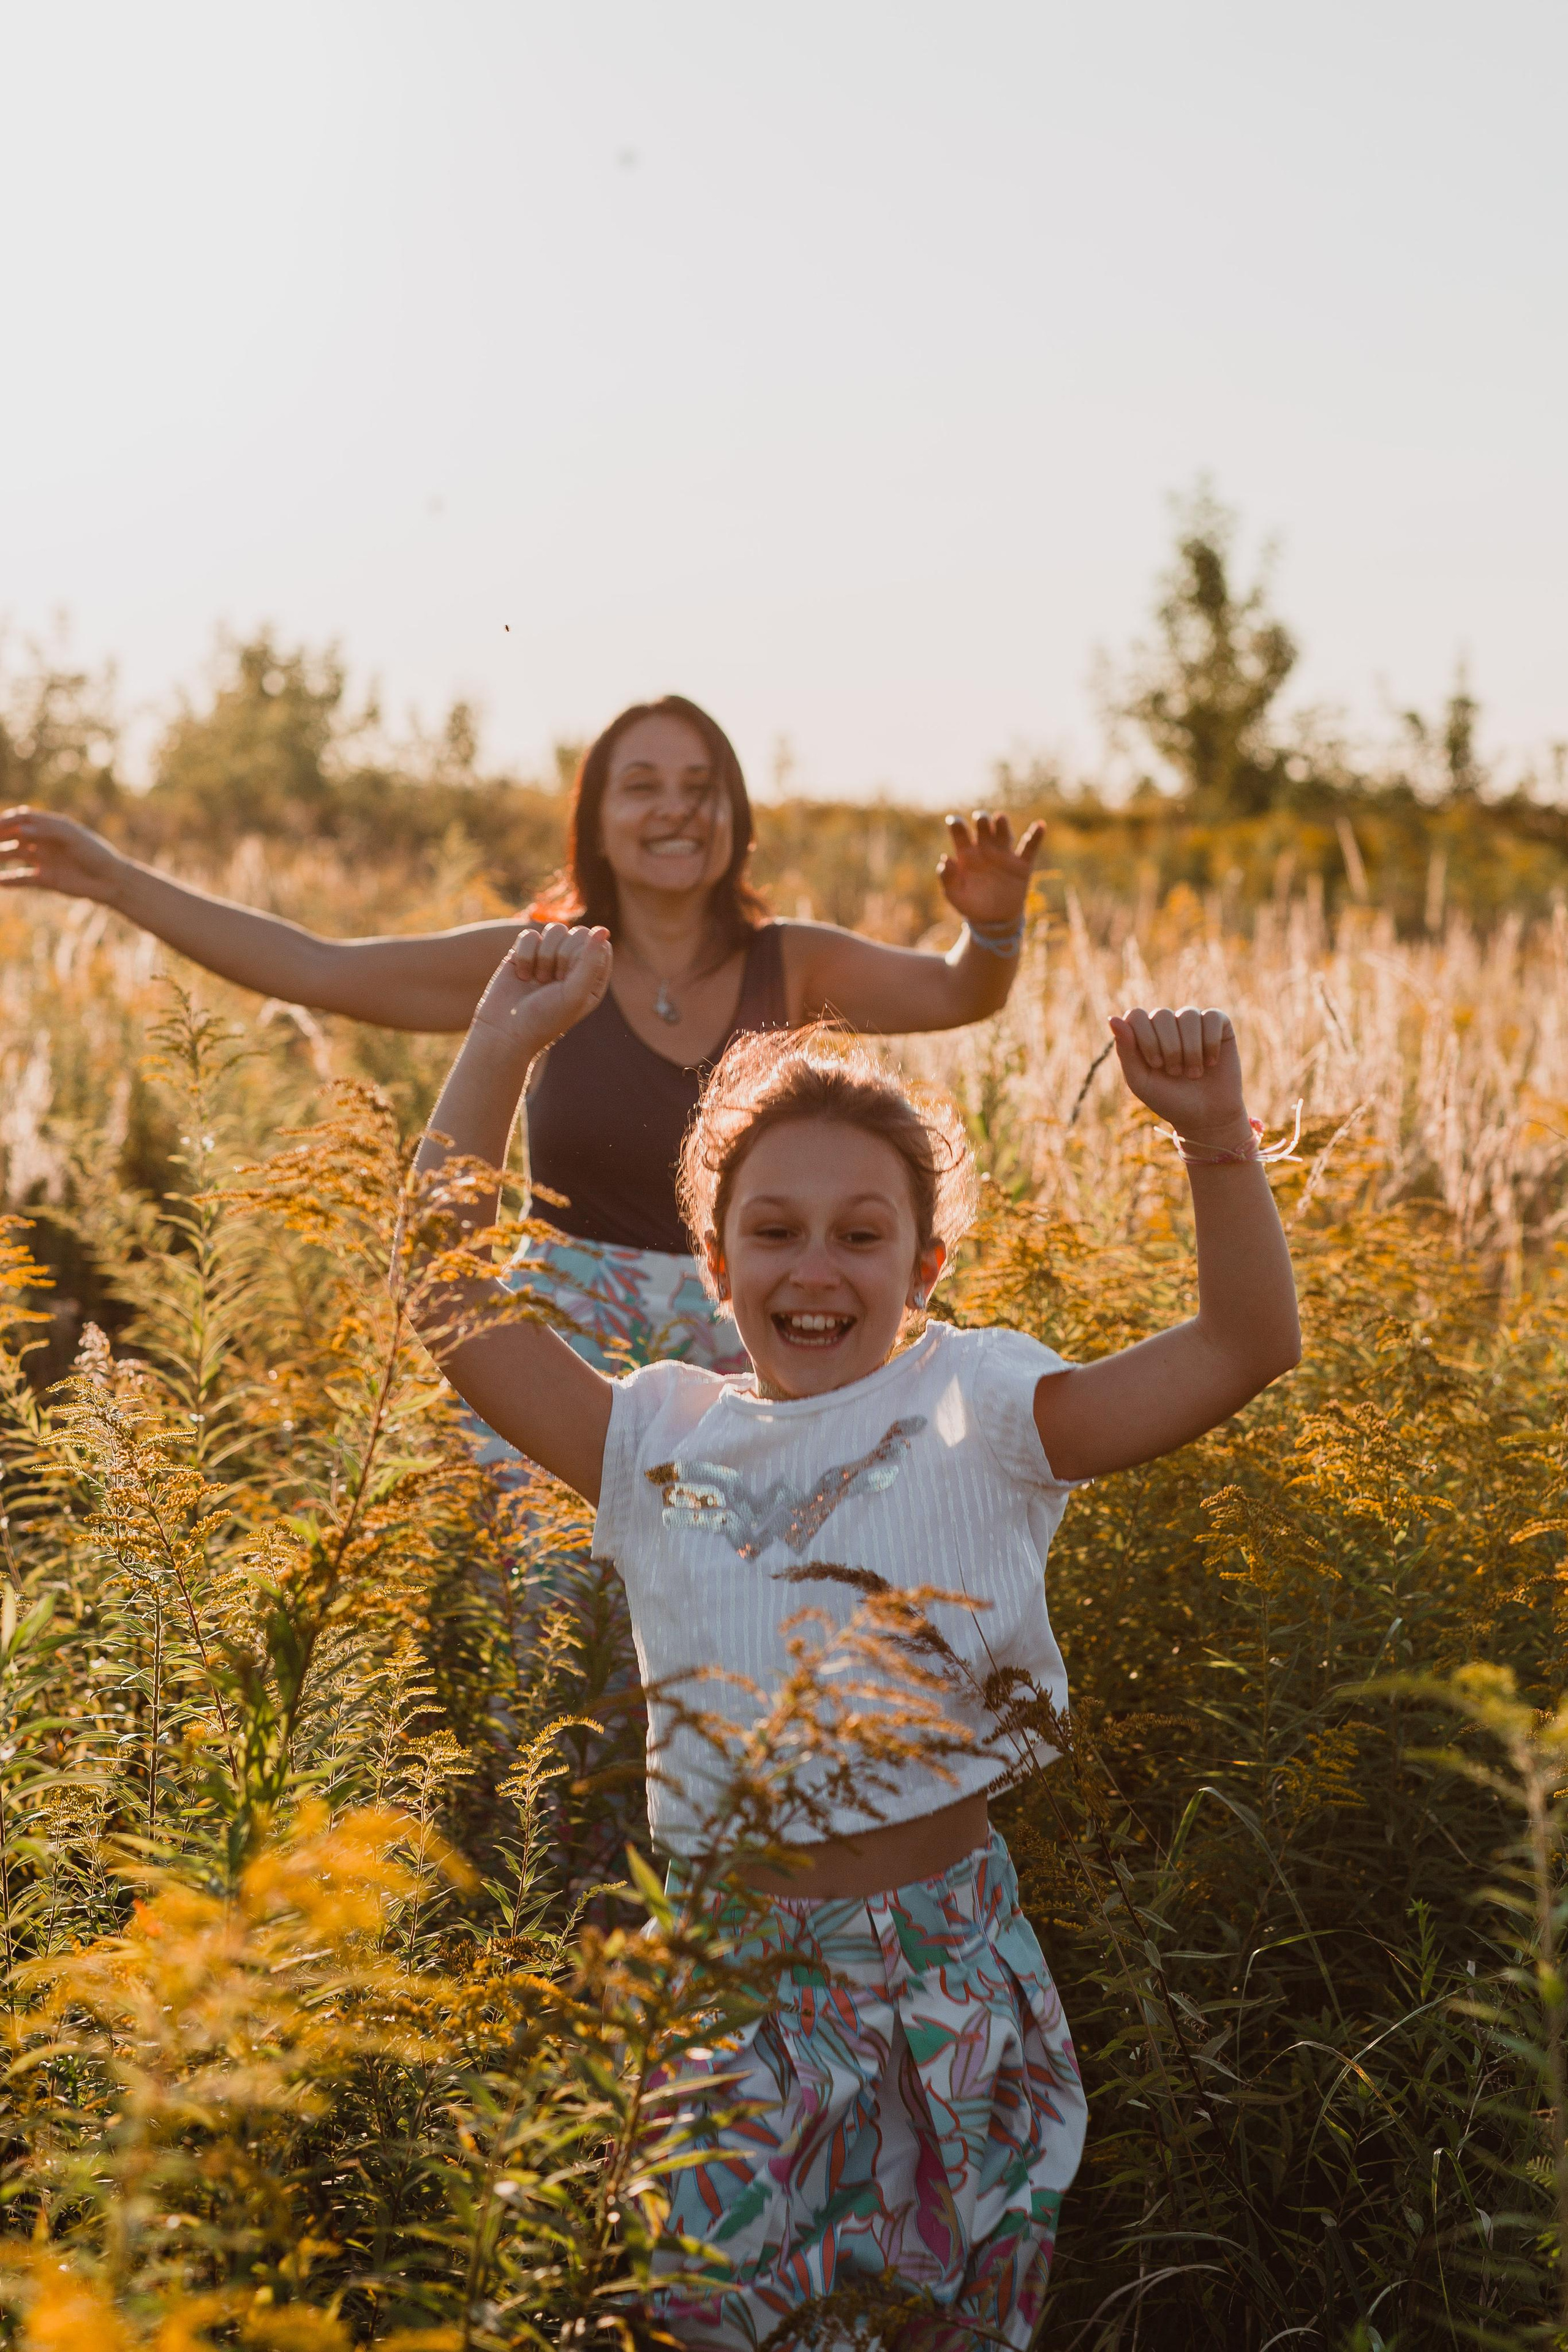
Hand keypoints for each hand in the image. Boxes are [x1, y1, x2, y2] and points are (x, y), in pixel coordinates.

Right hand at [0, 807, 124, 902]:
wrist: (111, 881)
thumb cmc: (96, 854)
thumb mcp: (73, 838)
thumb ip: (47, 831)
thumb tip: (20, 830)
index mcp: (52, 826)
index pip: (23, 818)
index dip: (7, 820)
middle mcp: (44, 841)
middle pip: (14, 835)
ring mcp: (43, 860)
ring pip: (14, 855)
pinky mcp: (45, 879)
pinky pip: (21, 878)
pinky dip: (8, 880)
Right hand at [470, 923, 611, 1057]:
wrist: (504, 1031)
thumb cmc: (544, 1019)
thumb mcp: (575, 994)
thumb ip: (590, 961)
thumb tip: (603, 929)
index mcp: (593, 976)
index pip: (600, 944)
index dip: (583, 955)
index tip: (569, 978)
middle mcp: (574, 964)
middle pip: (578, 933)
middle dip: (562, 955)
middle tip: (552, 982)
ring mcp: (549, 956)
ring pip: (555, 929)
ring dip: (544, 955)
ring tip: (538, 980)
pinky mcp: (525, 952)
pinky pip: (529, 934)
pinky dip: (524, 955)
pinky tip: (522, 976)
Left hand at [937, 810, 1043, 926]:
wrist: (993, 921)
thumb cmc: (970, 904)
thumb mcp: (954, 894)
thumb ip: (947, 877)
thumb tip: (946, 858)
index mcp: (967, 854)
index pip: (960, 833)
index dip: (957, 825)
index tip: (954, 821)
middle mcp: (985, 849)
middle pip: (984, 828)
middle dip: (982, 821)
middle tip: (981, 819)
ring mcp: (1004, 856)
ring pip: (1004, 835)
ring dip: (1002, 825)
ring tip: (1000, 818)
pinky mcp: (1021, 866)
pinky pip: (1030, 848)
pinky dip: (1036, 837)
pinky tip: (1040, 825)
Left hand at [1109, 1006, 1251, 1147]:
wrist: (1206, 1117)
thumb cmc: (1169, 1099)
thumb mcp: (1141, 1081)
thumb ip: (1126, 1050)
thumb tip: (1113, 1019)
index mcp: (1144, 1033)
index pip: (1136, 1015)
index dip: (1146, 1039)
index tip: (1156, 1065)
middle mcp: (1168, 1023)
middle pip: (1162, 1015)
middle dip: (1170, 1049)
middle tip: (1176, 1073)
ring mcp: (1193, 1022)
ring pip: (1188, 1015)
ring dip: (1191, 1050)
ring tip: (1194, 1073)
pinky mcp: (1219, 1025)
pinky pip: (1212, 1017)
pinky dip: (1210, 1043)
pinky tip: (1211, 1062)